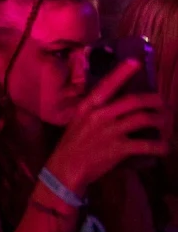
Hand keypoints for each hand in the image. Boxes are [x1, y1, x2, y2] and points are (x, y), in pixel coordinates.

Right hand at [44, 59, 169, 193]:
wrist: (66, 168)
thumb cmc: (72, 144)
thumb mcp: (78, 121)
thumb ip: (96, 111)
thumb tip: (118, 103)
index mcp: (88, 106)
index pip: (107, 85)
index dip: (123, 73)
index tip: (136, 63)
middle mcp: (99, 115)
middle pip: (134, 101)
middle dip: (154, 101)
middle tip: (162, 105)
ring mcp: (110, 132)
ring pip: (144, 119)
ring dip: (161, 121)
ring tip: (166, 124)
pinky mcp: (118, 149)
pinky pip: (146, 145)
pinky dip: (160, 146)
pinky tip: (164, 147)